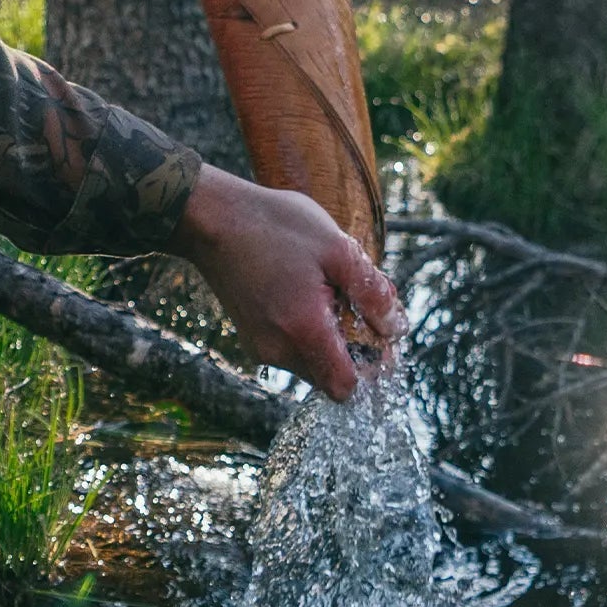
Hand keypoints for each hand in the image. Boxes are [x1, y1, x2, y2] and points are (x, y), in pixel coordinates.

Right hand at [172, 166, 405, 399]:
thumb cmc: (273, 226)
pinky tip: (304, 293)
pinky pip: (291, 350)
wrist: (210, 218)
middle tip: (356, 304)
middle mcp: (277, 349)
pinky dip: (307, 333)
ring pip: (312, 364)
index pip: (346, 388)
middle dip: (353, 351)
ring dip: (330, 340)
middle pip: (331, 378)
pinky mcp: (250, 336)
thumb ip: (373, 293)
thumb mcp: (337, 247)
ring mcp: (259, 345)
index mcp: (303, 330)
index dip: (373, 370)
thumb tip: (396, 328)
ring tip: (328, 293)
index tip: (380, 337)